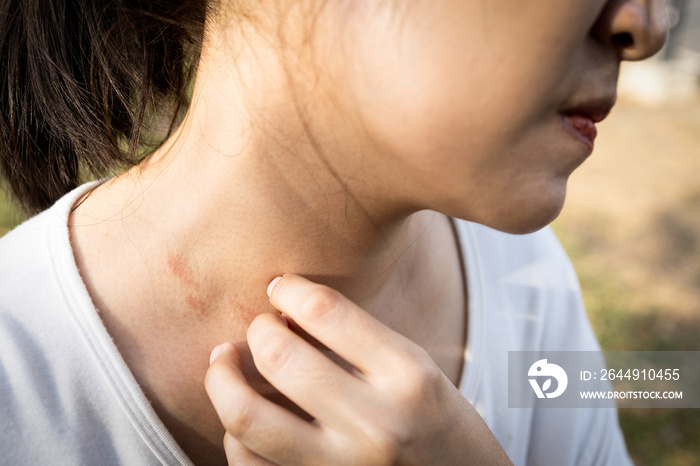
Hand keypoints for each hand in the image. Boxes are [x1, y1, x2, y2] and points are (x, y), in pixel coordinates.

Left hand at [205, 274, 511, 464]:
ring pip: (247, 417)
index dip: (288, 289)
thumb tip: (285, 312)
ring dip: (222, 380)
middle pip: (279, 356)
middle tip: (261, 326)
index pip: (324, 311)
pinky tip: (242, 416)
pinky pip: (247, 464)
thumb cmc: (440, 424)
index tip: (279, 287)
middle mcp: (374, 423)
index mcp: (407, 376)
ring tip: (224, 360)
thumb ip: (359, 340)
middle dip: (258, 329)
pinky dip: (234, 435)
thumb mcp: (419, 369)